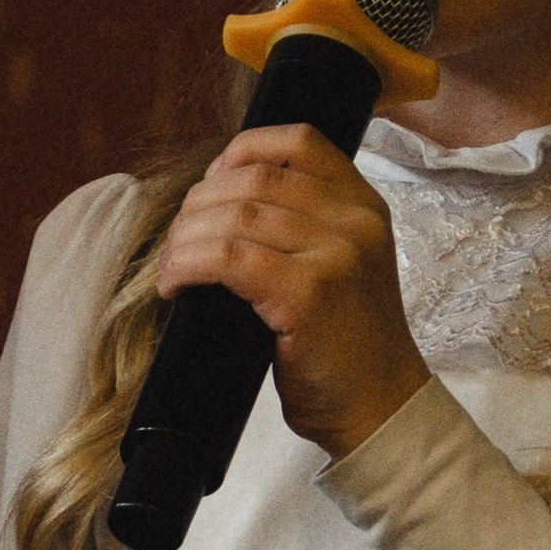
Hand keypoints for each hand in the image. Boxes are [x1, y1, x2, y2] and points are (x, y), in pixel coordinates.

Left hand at [156, 123, 427, 461]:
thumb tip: (220, 201)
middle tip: (178, 240)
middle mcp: (355, 220)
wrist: (379, 407)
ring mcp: (336, 253)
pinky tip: (175, 286)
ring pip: (233, 216)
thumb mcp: (343, 267)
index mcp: (365, 206)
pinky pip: (227, 258)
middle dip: (198, 205)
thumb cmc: (348, 347)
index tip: (211, 180)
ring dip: (185, 239)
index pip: (300, 142)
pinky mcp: (308, 292)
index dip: (242, 150)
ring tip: (171, 267)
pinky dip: (188, 266)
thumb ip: (304, 226)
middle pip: (253, 180)